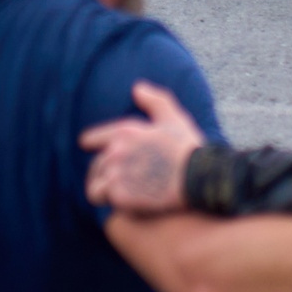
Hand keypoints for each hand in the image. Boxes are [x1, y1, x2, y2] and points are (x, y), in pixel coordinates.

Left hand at [80, 81, 205, 213]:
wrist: (200, 180)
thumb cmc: (189, 150)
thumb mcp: (174, 118)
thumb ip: (155, 100)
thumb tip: (137, 88)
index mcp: (124, 131)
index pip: (91, 139)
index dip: (93, 146)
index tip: (96, 153)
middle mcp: (115, 151)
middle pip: (96, 166)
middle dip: (107, 173)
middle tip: (126, 181)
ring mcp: (115, 174)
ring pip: (95, 185)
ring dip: (105, 189)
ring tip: (123, 194)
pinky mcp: (119, 196)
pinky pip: (103, 199)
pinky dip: (112, 202)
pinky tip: (128, 203)